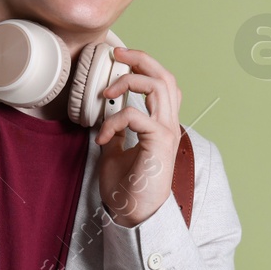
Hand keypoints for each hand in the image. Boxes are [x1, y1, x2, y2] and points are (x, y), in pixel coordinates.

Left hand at [95, 47, 182, 227]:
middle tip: (116, 54)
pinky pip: (135, 115)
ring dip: (129, 80)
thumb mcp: (117, 152)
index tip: (119, 59)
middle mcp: (168, 124)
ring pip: (159, 86)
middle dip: (141, 59)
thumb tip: (107, 116)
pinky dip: (113, 120)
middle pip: (165, 76)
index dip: (144, 65)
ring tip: (106, 92)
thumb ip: (117, 132)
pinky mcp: (158, 142)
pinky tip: (102, 137)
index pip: (162, 83)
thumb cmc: (127, 188)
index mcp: (161, 124)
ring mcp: (166, 132)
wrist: (135, 214)